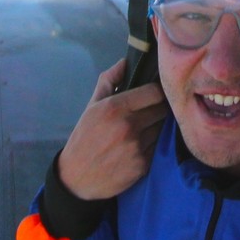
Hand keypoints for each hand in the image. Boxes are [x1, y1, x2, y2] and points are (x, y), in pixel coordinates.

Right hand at [56, 58, 168, 199]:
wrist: (76, 178)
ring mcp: (137, 147)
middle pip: (162, 110)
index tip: (154, 94)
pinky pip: (157, 147)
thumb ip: (108, 80)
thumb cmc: (84, 137)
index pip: (154, 92)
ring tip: (143, 129)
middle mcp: (128, 127)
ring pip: (162, 129)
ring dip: (156, 127)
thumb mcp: (91, 106)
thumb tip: (125, 61)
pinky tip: (139, 146)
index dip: (157, 91)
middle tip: (151, 111)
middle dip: (159, 109)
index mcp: (115, 108)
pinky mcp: (143, 165)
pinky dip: (152, 145)